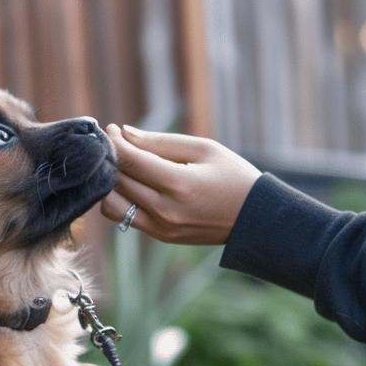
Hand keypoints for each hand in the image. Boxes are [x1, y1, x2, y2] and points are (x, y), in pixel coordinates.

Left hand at [101, 124, 261, 244]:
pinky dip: (121, 199)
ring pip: (113, 204)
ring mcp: (161, 227)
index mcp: (180, 184)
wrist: (254, 218)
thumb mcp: (203, 149)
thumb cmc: (233, 176)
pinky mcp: (160, 236)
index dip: (115, 142)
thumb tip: (124, 133)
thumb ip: (161, 142)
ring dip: (111, 183)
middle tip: (115, 142)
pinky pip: (124, 217)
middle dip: (111, 158)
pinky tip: (133, 183)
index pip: (131, 160)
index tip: (111, 129)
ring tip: (123, 166)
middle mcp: (166, 210)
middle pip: (119, 180)